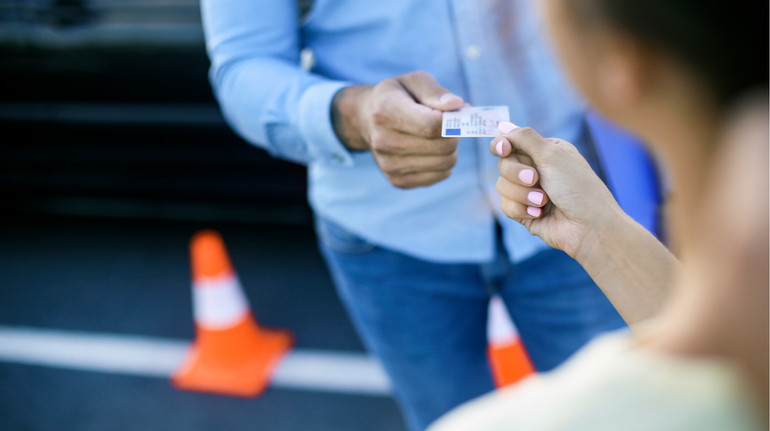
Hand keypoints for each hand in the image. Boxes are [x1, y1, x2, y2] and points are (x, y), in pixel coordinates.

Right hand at [332, 71, 464, 188]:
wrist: (366, 120)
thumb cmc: (398, 97)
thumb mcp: (414, 82)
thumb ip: (435, 92)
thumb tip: (457, 105)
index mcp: (386, 110)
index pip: (432, 124)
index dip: (453, 120)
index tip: (459, 112)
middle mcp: (384, 141)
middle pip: (442, 146)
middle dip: (455, 133)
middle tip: (450, 123)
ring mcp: (389, 165)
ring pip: (445, 163)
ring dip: (451, 148)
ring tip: (439, 135)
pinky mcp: (397, 181)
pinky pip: (440, 175)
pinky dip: (444, 163)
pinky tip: (432, 150)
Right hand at [491, 122, 623, 259]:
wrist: (590, 226)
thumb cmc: (578, 187)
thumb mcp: (553, 155)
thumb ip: (525, 138)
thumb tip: (502, 126)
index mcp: (545, 152)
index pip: (512, 142)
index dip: (502, 145)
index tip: (503, 149)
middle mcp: (536, 170)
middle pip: (503, 164)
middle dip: (516, 173)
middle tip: (536, 179)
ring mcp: (529, 192)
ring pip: (501, 186)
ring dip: (522, 194)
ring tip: (544, 201)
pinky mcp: (525, 213)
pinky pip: (506, 206)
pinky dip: (521, 209)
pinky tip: (540, 213)